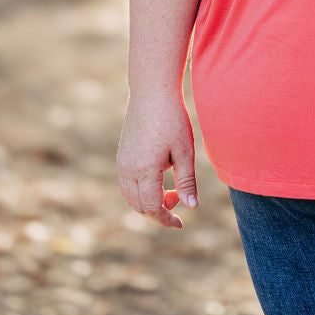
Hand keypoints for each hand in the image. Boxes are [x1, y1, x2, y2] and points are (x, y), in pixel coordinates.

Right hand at [117, 91, 198, 228]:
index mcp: (145, 170)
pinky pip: (127, 184)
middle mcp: (128, 169)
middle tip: (179, 197)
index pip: (152, 207)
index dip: (166, 218)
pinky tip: (159, 177)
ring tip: (170, 188)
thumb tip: (192, 207)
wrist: (152, 91)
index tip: (180, 223)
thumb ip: (187, 181)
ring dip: (148, 201)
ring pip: (131, 196)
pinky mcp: (122, 155)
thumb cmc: (173, 119)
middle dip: (159, 210)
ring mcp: (122, 162)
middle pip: (140, 206)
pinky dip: (141, 190)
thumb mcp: (185, 151)